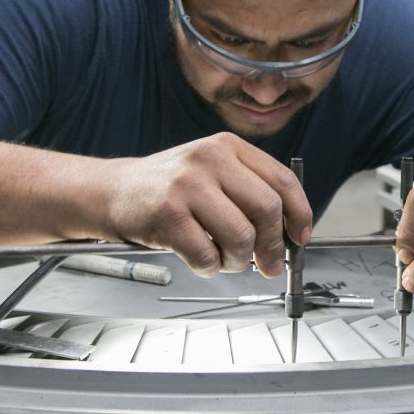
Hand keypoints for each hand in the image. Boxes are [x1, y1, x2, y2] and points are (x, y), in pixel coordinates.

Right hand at [100, 133, 311, 277]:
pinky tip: (201, 259)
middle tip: (268, 265)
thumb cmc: (170, 189)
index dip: (299, 214)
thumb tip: (289, 234)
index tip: (300, 237)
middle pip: (267, 210)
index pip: (282, 180)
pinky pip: (207, 255)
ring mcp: (187, 184)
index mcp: (228, 147)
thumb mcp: (212, 172)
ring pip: (241, 236)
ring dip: (239, 260)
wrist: (114, 191)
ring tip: (225, 259)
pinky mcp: (167, 214)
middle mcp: (210, 159)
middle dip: (272, 246)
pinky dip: (210, 267)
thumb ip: (249, 192)